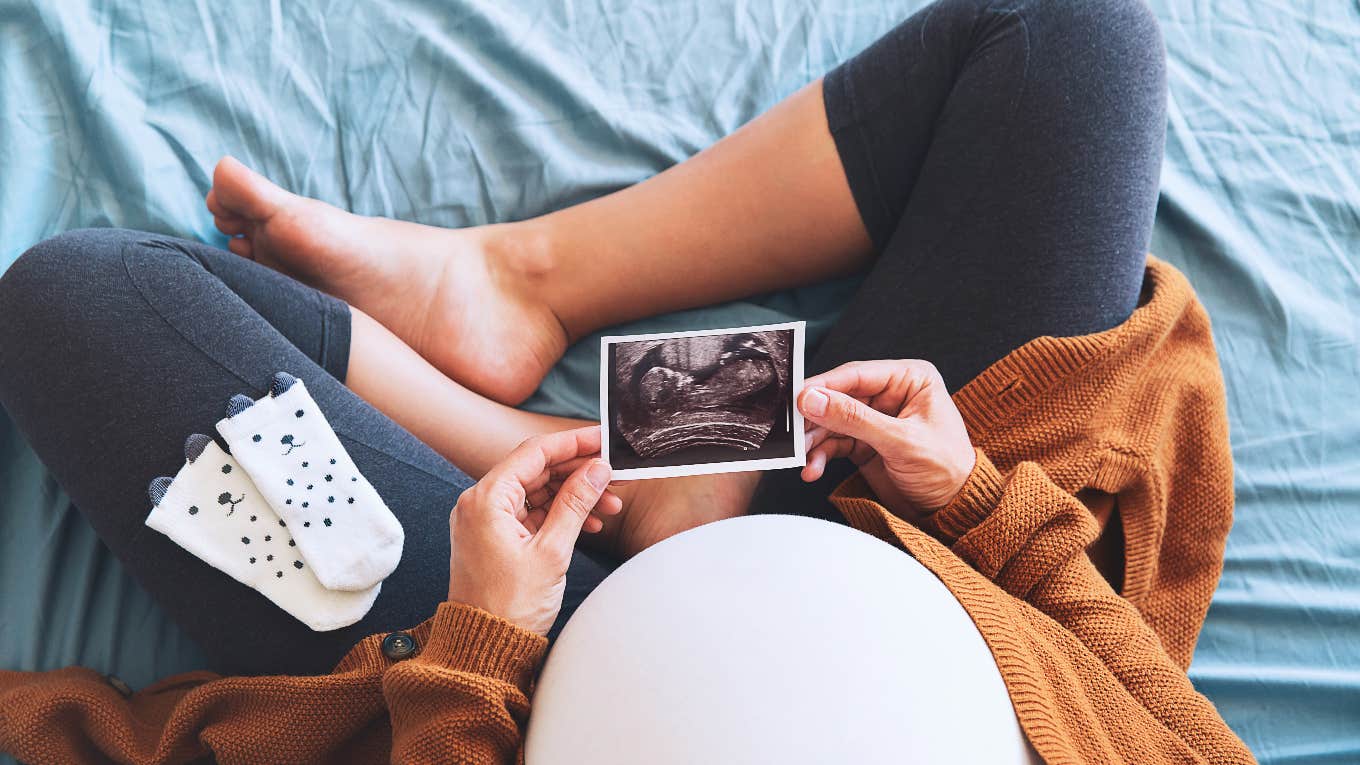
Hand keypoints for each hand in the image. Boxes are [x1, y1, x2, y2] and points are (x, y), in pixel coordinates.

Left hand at [447, 426, 619, 634]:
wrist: (484, 649)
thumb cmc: (510, 606)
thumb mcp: (552, 552)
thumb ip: (575, 504)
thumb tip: (596, 470)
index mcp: (486, 499)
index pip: (534, 453)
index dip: (573, 443)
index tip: (603, 439)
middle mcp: (480, 503)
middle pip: (536, 470)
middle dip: (578, 474)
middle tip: (613, 477)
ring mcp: (485, 521)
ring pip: (537, 492)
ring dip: (573, 496)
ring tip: (609, 508)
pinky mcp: (494, 537)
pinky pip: (530, 513)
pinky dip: (558, 515)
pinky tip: (588, 524)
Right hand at [798, 360, 975, 515]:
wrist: (954, 510)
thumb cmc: (946, 469)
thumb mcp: (900, 441)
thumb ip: (855, 419)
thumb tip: (812, 399)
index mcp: (910, 379)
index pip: (857, 374)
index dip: (824, 385)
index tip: (797, 397)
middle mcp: (890, 394)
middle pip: (839, 397)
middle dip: (814, 416)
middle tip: (790, 430)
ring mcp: (875, 419)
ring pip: (832, 421)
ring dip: (813, 439)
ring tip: (799, 455)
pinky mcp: (864, 443)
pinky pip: (834, 443)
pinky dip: (820, 455)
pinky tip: (813, 469)